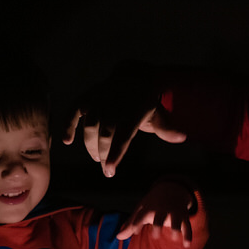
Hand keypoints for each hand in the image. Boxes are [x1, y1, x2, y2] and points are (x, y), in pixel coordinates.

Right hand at [64, 63, 187, 176]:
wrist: (132, 77)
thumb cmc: (145, 103)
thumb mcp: (158, 114)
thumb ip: (167, 128)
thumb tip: (182, 137)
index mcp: (134, 108)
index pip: (123, 135)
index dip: (115, 154)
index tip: (108, 171)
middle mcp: (115, 103)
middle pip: (105, 133)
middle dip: (103, 153)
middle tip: (104, 167)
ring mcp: (100, 98)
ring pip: (90, 124)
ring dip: (89, 144)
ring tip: (96, 157)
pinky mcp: (88, 97)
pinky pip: (75, 109)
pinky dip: (68, 124)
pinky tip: (66, 141)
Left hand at [116, 179, 197, 245]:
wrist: (172, 189)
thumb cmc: (152, 204)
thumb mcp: (141, 210)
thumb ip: (130, 225)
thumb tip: (118, 238)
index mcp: (149, 209)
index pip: (141, 216)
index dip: (137, 223)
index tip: (135, 232)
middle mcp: (162, 211)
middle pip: (160, 218)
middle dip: (158, 225)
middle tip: (155, 236)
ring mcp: (174, 213)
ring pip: (176, 222)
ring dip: (176, 229)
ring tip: (174, 238)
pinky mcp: (184, 217)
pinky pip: (187, 226)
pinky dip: (188, 235)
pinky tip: (187, 245)